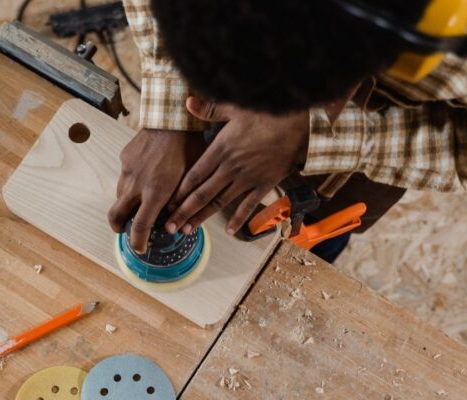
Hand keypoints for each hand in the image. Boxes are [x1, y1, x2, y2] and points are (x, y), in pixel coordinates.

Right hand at [109, 129, 206, 252]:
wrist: (174, 117)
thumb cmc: (189, 148)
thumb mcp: (192, 180)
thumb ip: (183, 204)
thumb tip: (181, 226)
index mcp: (154, 193)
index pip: (139, 227)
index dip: (137, 242)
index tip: (139, 248)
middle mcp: (136, 184)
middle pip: (116, 216)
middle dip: (119, 228)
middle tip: (126, 231)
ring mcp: (128, 170)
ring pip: (119, 196)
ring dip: (127, 205)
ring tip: (139, 203)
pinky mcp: (125, 157)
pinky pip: (124, 176)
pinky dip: (131, 183)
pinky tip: (144, 176)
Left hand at [165, 97, 309, 235]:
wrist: (299, 122)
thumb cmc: (266, 111)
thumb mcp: (235, 106)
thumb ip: (209, 109)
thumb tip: (187, 102)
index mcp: (220, 149)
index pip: (194, 175)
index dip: (179, 192)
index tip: (167, 205)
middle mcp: (231, 167)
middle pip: (202, 194)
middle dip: (184, 212)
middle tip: (170, 227)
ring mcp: (248, 178)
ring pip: (220, 202)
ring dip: (203, 217)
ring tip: (189, 231)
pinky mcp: (265, 183)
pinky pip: (249, 205)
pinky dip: (239, 219)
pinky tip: (230, 231)